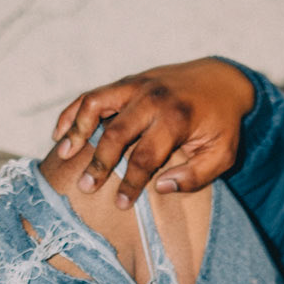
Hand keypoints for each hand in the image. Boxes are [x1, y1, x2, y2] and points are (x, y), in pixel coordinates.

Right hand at [50, 58, 254, 207]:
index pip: (145, 156)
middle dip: (99, 163)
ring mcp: (137, 85)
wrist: (223, 80)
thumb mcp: (223, 155)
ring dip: (77, 129)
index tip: (120, 204)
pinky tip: (60, 133)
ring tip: (64, 154)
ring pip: (97, 104)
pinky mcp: (128, 81)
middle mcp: (153, 98)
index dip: (130, 183)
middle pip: (116, 132)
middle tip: (85, 188)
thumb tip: (161, 187)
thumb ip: (196, 176)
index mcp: (177, 119)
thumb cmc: (222, 124)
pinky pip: (94, 94)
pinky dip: (74, 112)